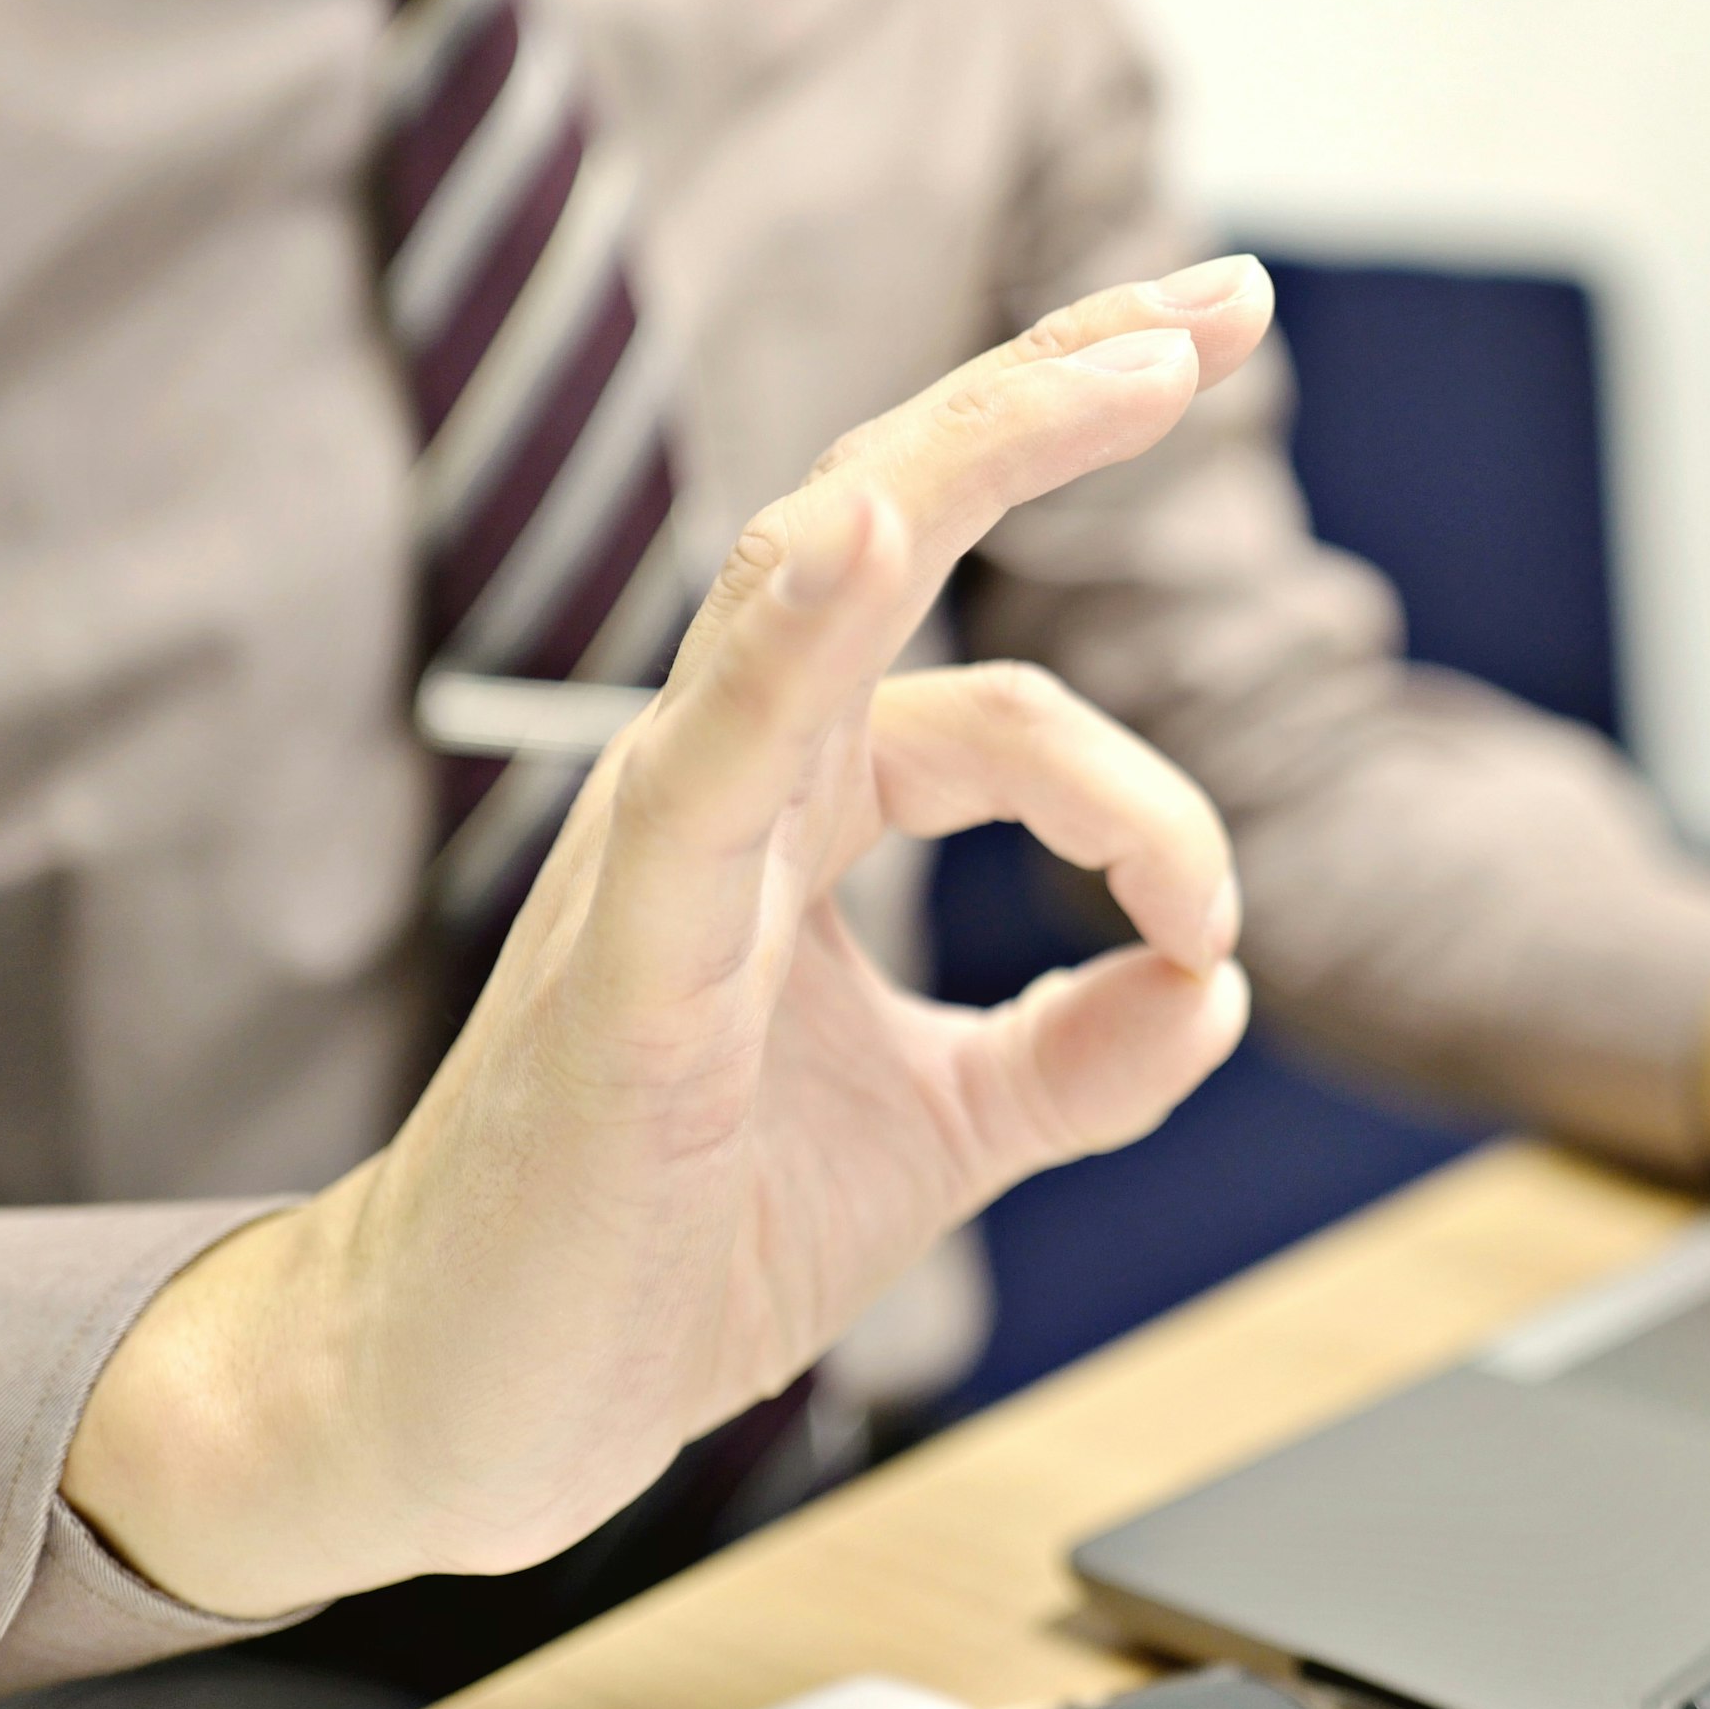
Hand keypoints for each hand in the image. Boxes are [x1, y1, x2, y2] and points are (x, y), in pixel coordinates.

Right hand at [67, 262, 1273, 1614]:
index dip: (1147, 794)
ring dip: (982, 453)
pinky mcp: (628, 945)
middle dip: (1063, 394)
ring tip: (1137, 358)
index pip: (1006, 700)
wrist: (486, 1405)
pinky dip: (783, 639)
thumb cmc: (668, 1244)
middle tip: (1224, 303)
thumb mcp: (937, 1135)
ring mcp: (671, 838)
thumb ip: (1071, 1054)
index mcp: (805, 806)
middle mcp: (736, 776)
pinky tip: (858, 528)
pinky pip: (711, 763)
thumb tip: (1212, 990)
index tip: (1208, 926)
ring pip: (820, 575)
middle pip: (899, 517)